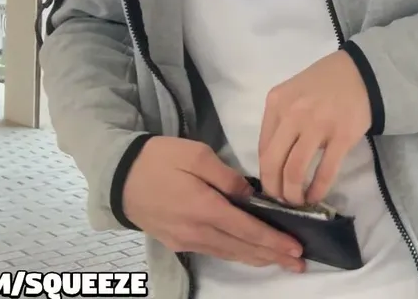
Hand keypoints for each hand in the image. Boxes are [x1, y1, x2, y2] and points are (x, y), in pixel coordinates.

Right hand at [122, 136, 305, 271]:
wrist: (117, 175)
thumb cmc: (159, 159)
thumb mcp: (197, 154)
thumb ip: (228, 176)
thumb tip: (249, 195)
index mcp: (204, 209)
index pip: (248, 230)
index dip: (274, 241)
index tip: (297, 248)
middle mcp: (197, 232)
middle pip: (242, 248)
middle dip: (273, 256)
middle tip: (299, 263)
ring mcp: (185, 241)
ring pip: (229, 253)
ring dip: (256, 258)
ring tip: (280, 262)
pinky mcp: (177, 242)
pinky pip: (214, 251)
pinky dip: (236, 253)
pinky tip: (248, 253)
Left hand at [258, 50, 371, 205]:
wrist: (362, 72)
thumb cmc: (325, 82)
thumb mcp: (292, 92)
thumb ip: (280, 119)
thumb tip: (275, 159)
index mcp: (276, 103)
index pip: (262, 147)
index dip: (265, 173)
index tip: (272, 183)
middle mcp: (292, 114)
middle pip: (273, 163)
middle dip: (274, 189)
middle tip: (281, 200)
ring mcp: (317, 126)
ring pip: (294, 171)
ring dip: (293, 194)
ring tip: (298, 201)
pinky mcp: (342, 137)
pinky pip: (324, 172)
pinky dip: (317, 190)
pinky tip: (316, 197)